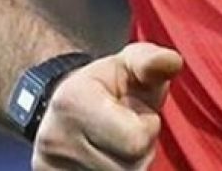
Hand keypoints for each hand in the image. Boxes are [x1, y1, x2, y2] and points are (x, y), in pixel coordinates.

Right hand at [33, 43, 183, 170]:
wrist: (62, 106)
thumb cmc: (106, 85)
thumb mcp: (130, 63)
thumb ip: (152, 62)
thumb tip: (172, 62)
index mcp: (73, 102)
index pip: (135, 141)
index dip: (147, 128)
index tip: (136, 115)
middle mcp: (55, 139)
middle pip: (129, 168)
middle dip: (139, 152)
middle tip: (125, 134)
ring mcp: (49, 166)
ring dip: (127, 167)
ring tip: (115, 147)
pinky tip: (104, 159)